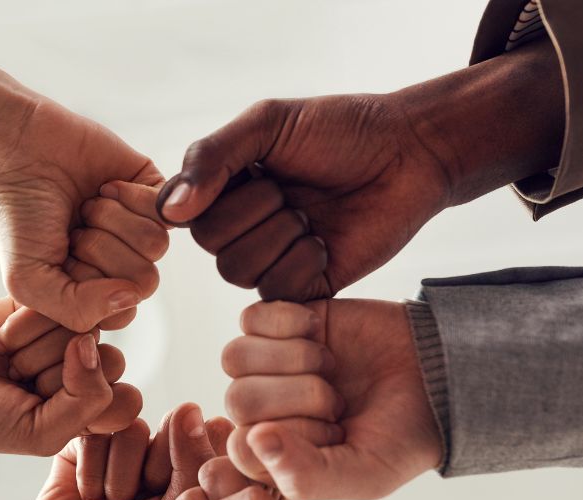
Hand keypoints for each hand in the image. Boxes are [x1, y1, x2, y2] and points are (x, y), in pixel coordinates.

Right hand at [0, 100, 165, 332]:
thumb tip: (130, 297)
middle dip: (100, 250)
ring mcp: (141, 228)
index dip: (90, 287)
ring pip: (156, 246)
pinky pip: (167, 211)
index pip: (123, 312)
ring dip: (111, 221)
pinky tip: (104, 186)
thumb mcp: (28, 281)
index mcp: (98, 292)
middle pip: (145, 281)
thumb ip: (77, 309)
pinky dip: (129, 197)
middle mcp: (124, 264)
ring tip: (85, 207)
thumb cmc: (19, 217)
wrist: (18, 150)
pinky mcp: (155, 192)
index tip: (60, 261)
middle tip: (72, 229)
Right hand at [0, 298, 122, 461]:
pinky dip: (25, 323)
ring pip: (83, 328)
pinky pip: (57, 301)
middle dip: (56, 375)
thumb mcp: (41, 432)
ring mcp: (65, 334)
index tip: (44, 414)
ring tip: (8, 362)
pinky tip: (2, 339)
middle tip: (18, 383)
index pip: (126, 399)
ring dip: (36, 349)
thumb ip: (87, 400)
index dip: (86, 404)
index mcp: (93, 407)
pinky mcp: (44, 302)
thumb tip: (92, 342)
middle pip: (109, 360)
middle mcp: (85, 369)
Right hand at [5, 403, 230, 499]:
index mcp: (198, 475)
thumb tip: (190, 406)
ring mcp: (127, 448)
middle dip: (156, 473)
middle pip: (175, 426)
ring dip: (120, 477)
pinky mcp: (89, 441)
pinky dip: (91, 471)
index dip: (195, 472)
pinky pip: (98, 430)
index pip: (214, 437)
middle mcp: (167, 456)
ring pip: (135, 428)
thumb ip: (195, 462)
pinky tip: (87, 499)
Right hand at [156, 40, 563, 300]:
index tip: (253, 171)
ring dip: (280, 236)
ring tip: (311, 214)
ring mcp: (272, 259)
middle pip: (210, 244)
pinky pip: (277, 292)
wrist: (411, 154)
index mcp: (226, 187)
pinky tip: (326, 241)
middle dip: (255, 210)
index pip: (183, 211)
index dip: (210, 196)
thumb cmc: (343, 130)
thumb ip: (212, 157)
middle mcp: (242, 226)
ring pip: (238, 271)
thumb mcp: (268, 124)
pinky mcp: (304, 287)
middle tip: (291, 189)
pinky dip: (303, 262)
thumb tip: (171, 212)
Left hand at [223, 300, 440, 499]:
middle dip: (296, 396)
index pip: (242, 446)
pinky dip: (288, 322)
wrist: (442, 374)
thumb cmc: (403, 436)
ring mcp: (267, 366)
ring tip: (328, 365)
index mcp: (274, 455)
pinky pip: (250, 318)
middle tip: (337, 398)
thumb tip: (254, 440)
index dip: (288, 436)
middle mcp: (263, 411)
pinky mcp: (279, 323)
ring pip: (235, 357)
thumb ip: (306, 475)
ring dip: (290, 358)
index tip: (333, 433)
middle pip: (238, 399)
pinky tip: (318, 331)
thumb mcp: (365, 473)